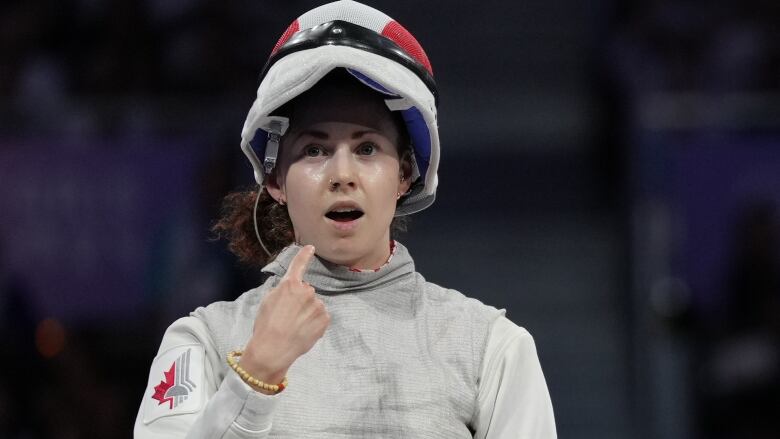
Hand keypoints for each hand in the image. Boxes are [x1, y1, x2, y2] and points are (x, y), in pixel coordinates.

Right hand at [240, 245, 330, 392]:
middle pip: (306, 291)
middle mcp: (307, 291)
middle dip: (300, 300)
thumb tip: (291, 289)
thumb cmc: (265, 326)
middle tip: (287, 316)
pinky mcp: (325, 318)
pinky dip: (314, 323)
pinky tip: (303, 331)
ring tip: (294, 326)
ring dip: (307, 313)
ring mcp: (318, 305)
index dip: (304, 255)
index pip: (298, 265)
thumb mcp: (268, 301)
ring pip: (313, 305)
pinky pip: (320, 317)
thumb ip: (282, 290)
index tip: (311, 247)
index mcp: (290, 285)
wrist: (273, 349)